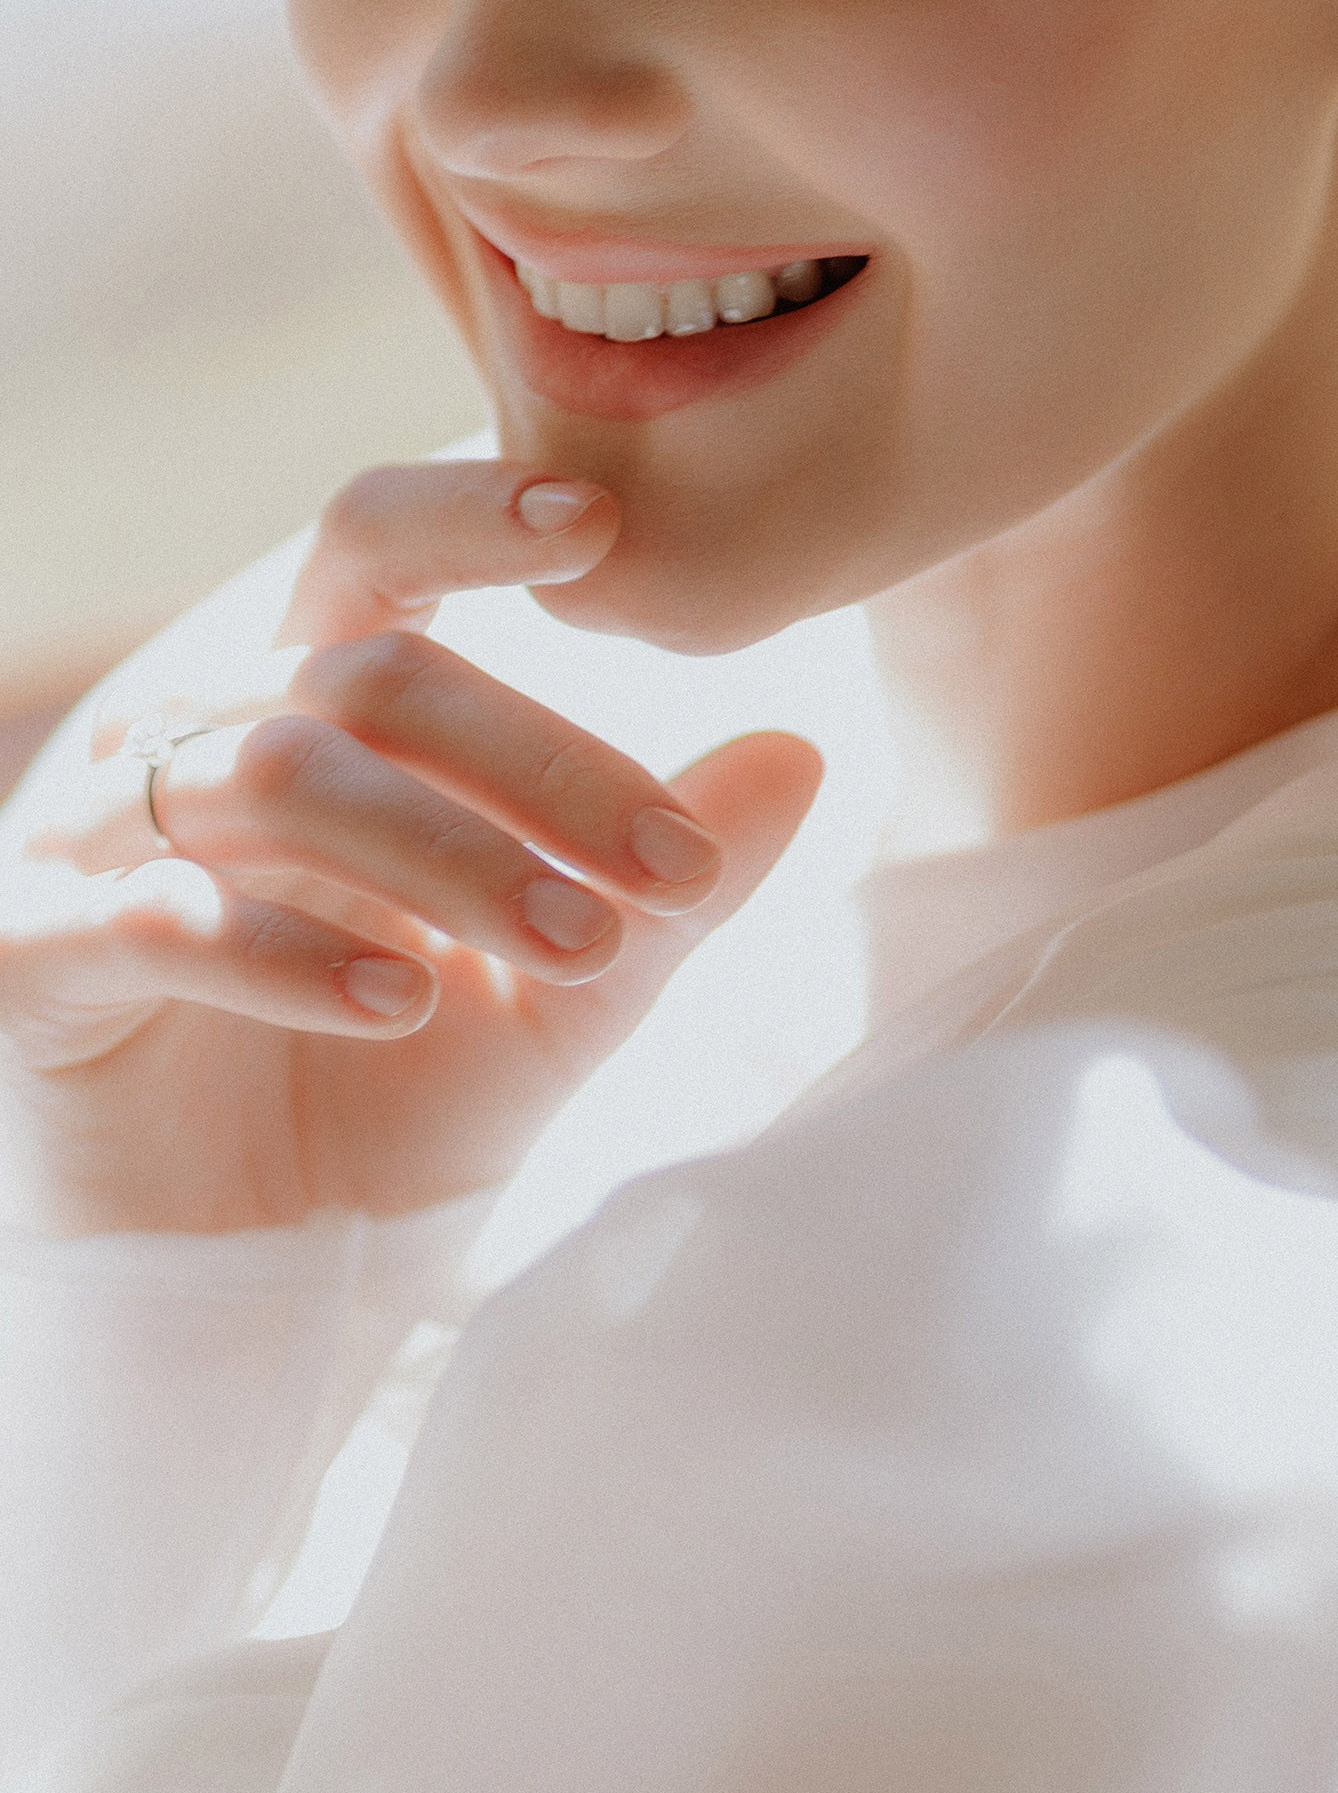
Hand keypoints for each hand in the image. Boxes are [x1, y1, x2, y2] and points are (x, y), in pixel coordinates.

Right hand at [0, 462, 821, 1237]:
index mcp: (317, 707)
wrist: (259, 1277)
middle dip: (543, 767)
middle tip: (673, 867)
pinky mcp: (33, 957)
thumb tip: (805, 754)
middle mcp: (200, 740)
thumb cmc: (405, 1099)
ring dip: (450, 858)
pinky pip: (156, 916)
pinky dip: (292, 952)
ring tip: (579, 942)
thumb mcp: (572, 993)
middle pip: (370, 680)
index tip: (600, 526)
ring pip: (279, 781)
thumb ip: (674, 886)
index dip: (468, 515)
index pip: (374, 549)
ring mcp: (101, 840)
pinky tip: (404, 1001)